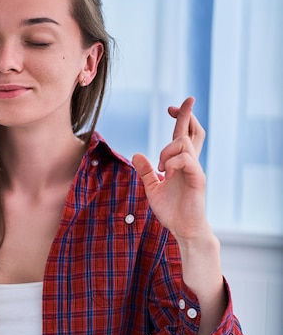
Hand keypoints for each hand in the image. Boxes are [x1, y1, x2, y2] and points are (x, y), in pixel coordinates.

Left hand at [132, 97, 209, 241]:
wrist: (183, 229)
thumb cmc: (171, 210)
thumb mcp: (152, 188)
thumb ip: (146, 171)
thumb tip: (137, 155)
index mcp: (179, 163)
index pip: (183, 135)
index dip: (181, 119)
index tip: (172, 107)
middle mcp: (189, 163)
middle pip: (193, 132)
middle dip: (186, 115)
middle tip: (179, 105)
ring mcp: (195, 170)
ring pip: (184, 143)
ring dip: (167, 149)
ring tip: (160, 167)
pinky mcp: (198, 179)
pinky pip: (187, 160)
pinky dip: (173, 162)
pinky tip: (165, 173)